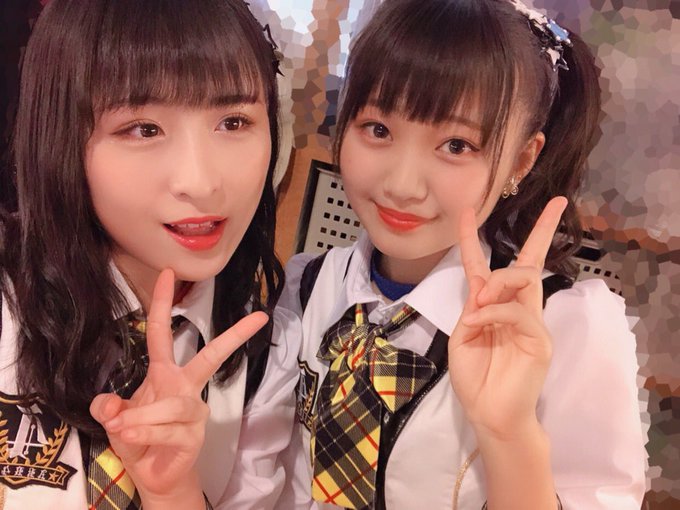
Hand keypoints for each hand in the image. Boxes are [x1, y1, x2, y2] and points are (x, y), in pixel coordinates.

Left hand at [90, 268, 267, 505]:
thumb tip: (108, 404)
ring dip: (142, 417)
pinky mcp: (195, 435)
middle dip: (234, 337)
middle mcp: (184, 387)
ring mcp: (194, 410)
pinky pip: (170, 429)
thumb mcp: (115, 419)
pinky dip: (145, 432)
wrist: (153, 475)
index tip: (168, 273)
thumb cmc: (137, 438)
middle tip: (259, 318)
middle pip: (211, 357)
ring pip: (172, 405)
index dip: (162, 302)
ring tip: (121, 428)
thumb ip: (108, 407)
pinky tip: (130, 436)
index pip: (162, 332)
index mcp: (164, 373)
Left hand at [448, 197, 566, 440]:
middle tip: (511, 255)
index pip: (486, 264)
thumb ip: (473, 308)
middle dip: (540, 232)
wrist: (489, 413)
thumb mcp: (462, 336)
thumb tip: (485, 286)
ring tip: (478, 307)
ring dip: (497, 284)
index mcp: (492, 306)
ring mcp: (531, 322)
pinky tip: (478, 324)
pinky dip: (493, 314)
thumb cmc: (475, 377)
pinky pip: (518, 311)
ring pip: (525, 277)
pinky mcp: (540, 338)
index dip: (474, 237)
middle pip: (529, 261)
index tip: (467, 209)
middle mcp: (516, 308)